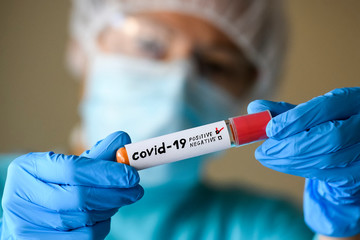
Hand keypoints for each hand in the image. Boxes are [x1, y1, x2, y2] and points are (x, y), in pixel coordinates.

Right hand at [1, 131, 142, 239]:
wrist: (27, 212)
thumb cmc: (51, 184)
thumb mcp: (69, 164)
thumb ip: (97, 154)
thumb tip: (124, 140)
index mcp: (28, 169)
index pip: (74, 170)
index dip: (107, 173)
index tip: (133, 175)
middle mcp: (21, 197)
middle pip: (80, 198)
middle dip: (116, 194)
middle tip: (136, 190)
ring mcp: (27, 225)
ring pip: (84, 219)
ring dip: (110, 208)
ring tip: (120, 199)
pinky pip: (83, 237)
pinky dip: (101, 226)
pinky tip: (105, 215)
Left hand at [248, 88, 359, 236]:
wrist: (352, 151)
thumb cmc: (326, 126)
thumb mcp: (308, 115)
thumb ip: (282, 111)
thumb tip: (253, 108)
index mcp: (351, 101)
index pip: (326, 107)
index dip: (297, 119)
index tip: (270, 129)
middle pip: (330, 136)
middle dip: (291, 145)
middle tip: (262, 151)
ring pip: (328, 159)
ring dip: (290, 161)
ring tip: (266, 157)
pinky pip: (328, 175)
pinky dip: (300, 169)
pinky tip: (282, 164)